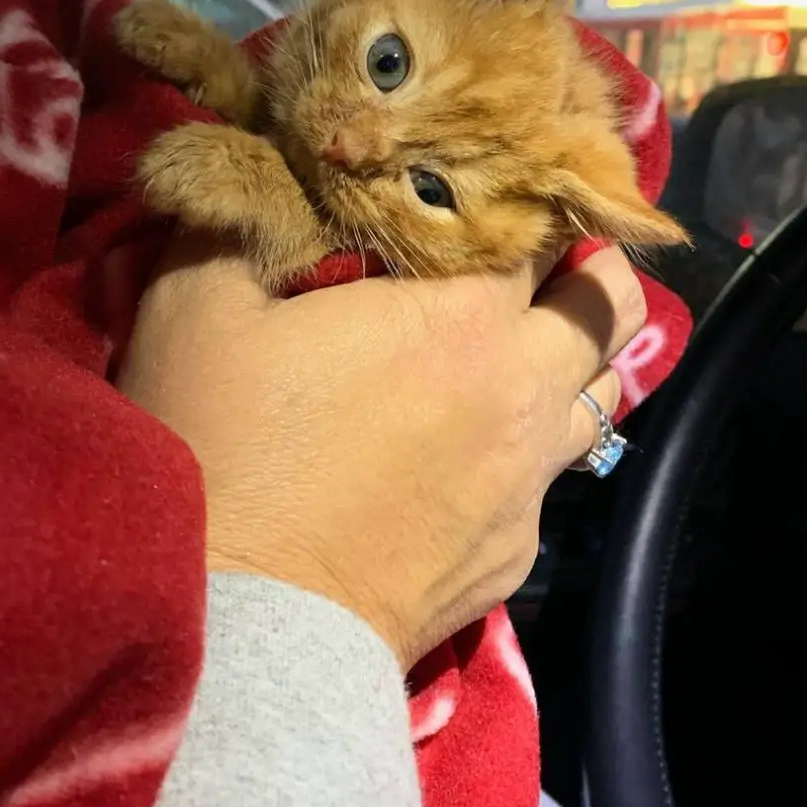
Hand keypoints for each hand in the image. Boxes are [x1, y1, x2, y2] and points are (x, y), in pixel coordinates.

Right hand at [116, 243, 644, 668]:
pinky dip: (520, 454)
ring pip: (600, 397)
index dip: (519, 200)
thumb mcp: (194, 309)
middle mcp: (522, 392)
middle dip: (588, 272)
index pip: (541, 227)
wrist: (247, 632)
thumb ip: (237, 222)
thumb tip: (252, 174)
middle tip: (532, 264)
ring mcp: (530, 484)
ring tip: (512, 356)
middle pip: (612, 307)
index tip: (490, 194)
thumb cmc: (224, 450)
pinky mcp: (515, 557)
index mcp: (463, 318)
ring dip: (569, 364)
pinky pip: (545, 482)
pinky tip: (461, 460)